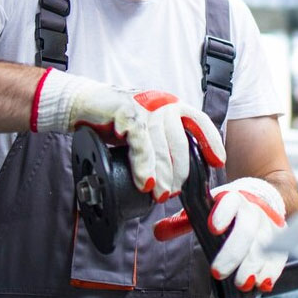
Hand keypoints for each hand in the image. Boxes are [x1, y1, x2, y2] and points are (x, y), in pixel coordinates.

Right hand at [32, 70, 224, 201]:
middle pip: (180, 139)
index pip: (198, 121)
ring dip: (161, 172)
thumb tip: (175, 175)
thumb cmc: (113, 121)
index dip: (211, 141)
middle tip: (174, 192)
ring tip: (160, 194)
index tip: (217, 162)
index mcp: (170, 105)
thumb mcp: (143, 131)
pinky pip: (140, 141)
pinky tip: (145, 182)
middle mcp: (161, 103)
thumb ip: (159, 144)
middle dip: (180, 170)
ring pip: (160, 143)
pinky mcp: (125, 111)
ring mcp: (144, 106)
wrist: (79, 105)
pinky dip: (143, 164)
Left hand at [153, 177, 286, 291]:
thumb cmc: (229, 209)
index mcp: (233, 199)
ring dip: (254, 265)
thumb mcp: (207, 209)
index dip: (222, 213)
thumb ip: (184, 222)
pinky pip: (280, 256)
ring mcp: (269, 226)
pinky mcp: (281, 240)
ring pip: (264, 244)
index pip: (229, 202)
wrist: (264, 199)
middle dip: (233, 252)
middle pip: (247, 229)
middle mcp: (253, 211)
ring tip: (242, 283)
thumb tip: (158, 232)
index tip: (213, 227)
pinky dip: (272, 271)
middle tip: (219, 271)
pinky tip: (264, 284)